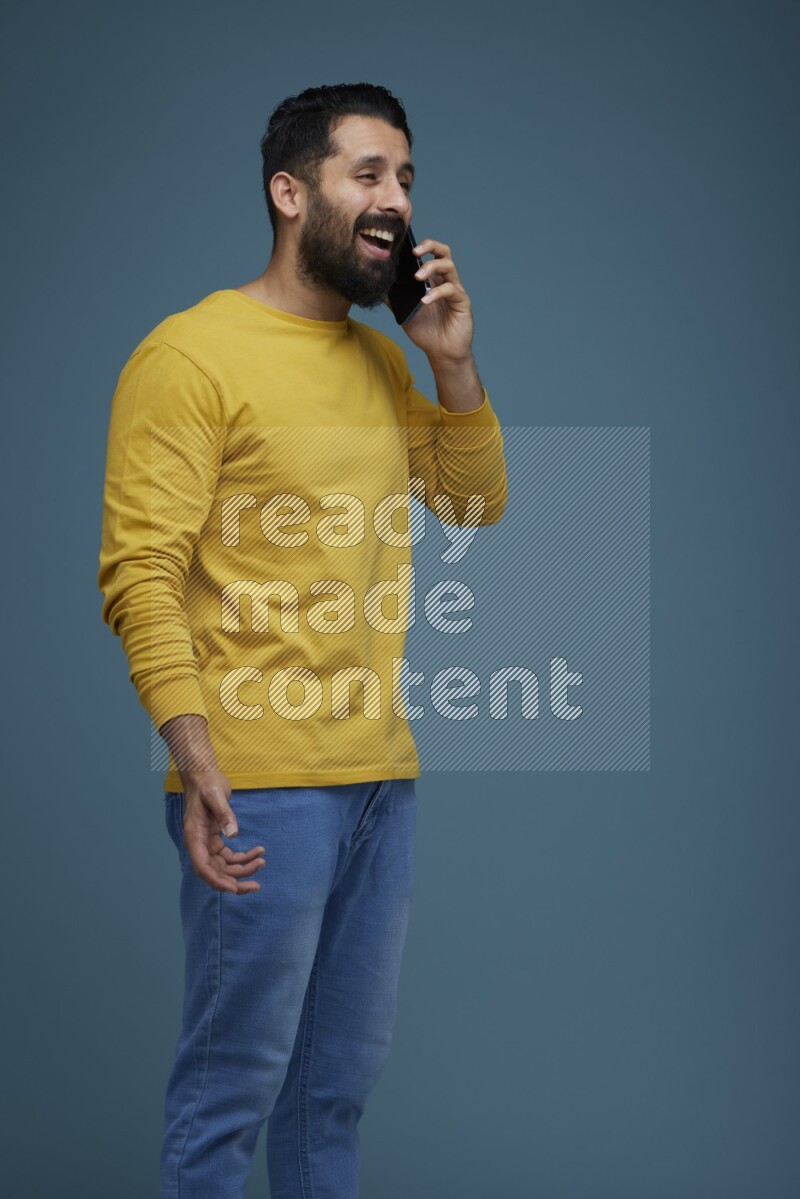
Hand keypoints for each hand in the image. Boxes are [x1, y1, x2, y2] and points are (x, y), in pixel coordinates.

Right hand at [180, 768, 265, 894]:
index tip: (233, 888)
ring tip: (262, 862)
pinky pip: (230, 857)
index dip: (216, 881)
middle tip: (256, 886)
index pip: (202, 867)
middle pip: (215, 872)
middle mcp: (199, 844)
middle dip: (235, 881)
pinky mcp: (216, 840)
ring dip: (243, 870)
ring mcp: (207, 844)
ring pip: (224, 867)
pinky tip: (259, 851)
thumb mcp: (216, 795)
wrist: (204, 775)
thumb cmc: (208, 783)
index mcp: (194, 837)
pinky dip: (244, 858)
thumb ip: (224, 814)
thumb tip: (233, 834)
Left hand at [394, 237, 474, 362]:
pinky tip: (425, 300)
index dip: (421, 246)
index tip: (404, 247)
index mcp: (432, 280)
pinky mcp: (462, 302)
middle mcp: (445, 280)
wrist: (442, 353)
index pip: (430, 254)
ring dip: (431, 267)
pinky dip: (436, 292)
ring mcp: (455, 290)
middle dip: (430, 246)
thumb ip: (393, 299)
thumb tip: (376, 286)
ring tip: (417, 277)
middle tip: (415, 252)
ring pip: (449, 266)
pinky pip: (451, 290)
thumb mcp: (404, 312)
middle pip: (443, 252)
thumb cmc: (426, 331)